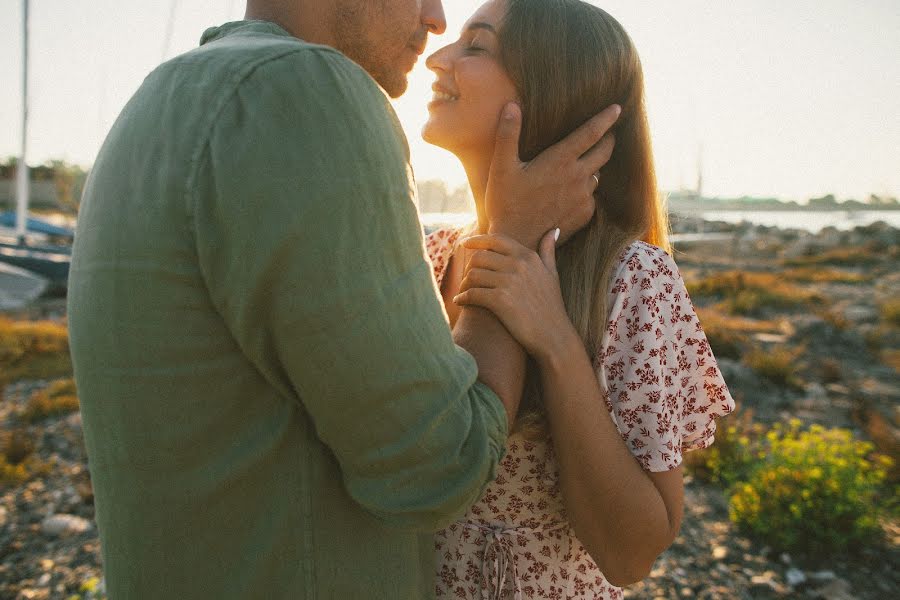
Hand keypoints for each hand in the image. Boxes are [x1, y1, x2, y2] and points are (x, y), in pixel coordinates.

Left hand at [453, 229, 577, 361]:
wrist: (554, 336)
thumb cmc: (552, 307)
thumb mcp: (552, 274)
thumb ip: (548, 251)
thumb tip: (553, 230)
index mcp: (528, 256)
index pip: (496, 240)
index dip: (477, 241)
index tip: (465, 245)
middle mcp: (518, 265)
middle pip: (480, 257)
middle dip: (469, 268)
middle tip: (466, 279)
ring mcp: (509, 282)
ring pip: (473, 274)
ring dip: (464, 284)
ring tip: (463, 292)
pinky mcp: (501, 300)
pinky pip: (472, 293)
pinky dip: (462, 298)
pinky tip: (460, 302)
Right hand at [484, 103, 619, 249]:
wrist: (516, 241)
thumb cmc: (505, 203)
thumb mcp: (501, 167)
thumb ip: (508, 135)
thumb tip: (512, 106)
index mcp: (560, 160)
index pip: (591, 133)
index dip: (606, 118)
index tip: (617, 108)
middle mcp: (578, 177)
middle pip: (604, 152)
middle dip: (608, 140)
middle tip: (607, 134)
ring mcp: (583, 198)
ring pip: (597, 175)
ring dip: (593, 168)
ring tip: (583, 166)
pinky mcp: (584, 215)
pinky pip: (591, 197)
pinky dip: (585, 191)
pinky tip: (571, 193)